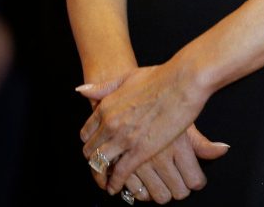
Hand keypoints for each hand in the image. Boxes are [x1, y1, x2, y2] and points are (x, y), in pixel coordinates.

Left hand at [78, 65, 227, 198]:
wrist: (182, 82)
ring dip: (101, 174)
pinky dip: (115, 183)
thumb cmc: (158, 77)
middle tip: (101, 165)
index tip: (96, 147)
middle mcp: (111, 123)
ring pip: (101, 164)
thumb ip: (103, 87)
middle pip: (91, 151)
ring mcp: (124, 138)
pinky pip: (120, 173)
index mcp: (106, 106)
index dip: (90, 142)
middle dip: (93, 160)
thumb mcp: (126, 77)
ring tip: (105, 180)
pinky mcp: (141, 151)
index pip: (86, 132)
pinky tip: (116, 187)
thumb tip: (82, 90)